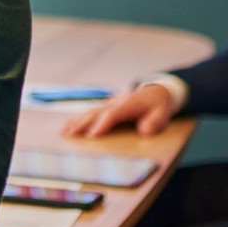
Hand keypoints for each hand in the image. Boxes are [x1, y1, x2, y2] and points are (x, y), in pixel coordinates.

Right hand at [60, 83, 176, 137]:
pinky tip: (69, 125)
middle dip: (83, 123)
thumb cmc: (158, 106)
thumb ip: (154, 122)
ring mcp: (109, 103)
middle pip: (96, 113)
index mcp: (129, 104)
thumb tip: (144, 131)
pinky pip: (90, 112)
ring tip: (64, 131)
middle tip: (71, 134)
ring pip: (90, 112)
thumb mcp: (162, 114)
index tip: (92, 135)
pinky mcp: (106, 106)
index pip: (113, 114)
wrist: (156, 92)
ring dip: (77, 121)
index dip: (102, 124)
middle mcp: (116, 102)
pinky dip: (78, 118)